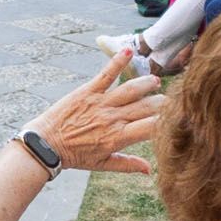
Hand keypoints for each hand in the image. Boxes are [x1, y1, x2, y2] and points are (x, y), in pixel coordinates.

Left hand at [27, 57, 165, 174]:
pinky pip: (106, 74)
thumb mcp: (102, 164)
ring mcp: (100, 103)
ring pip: (130, 89)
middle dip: (160, 102)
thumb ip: (127, 164)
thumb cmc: (74, 156)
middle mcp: (112, 119)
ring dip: (146, 83)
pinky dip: (117, 61)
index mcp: (118, 137)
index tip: (174, 118)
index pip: (150, 126)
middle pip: (145, 106)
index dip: (164, 121)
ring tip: (155, 81)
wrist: (46, 144)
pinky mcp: (87, 91)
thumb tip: (149, 170)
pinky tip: (128, 51)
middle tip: (169, 99)